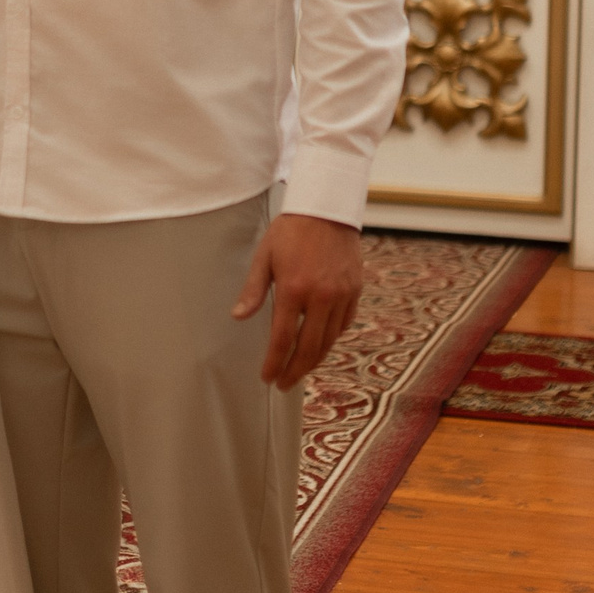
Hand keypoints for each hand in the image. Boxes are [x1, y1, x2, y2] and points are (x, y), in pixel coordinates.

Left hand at [232, 213, 362, 391]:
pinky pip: (344, 324)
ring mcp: (341, 295)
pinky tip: (319, 345)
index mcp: (294, 289)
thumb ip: (253, 290)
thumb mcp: (265, 257)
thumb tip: (238, 317)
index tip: (267, 378)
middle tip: (283, 384)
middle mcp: (321, 296)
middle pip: (309, 348)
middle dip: (294, 371)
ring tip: (299, 370)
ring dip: (313, 360)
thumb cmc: (290, 231)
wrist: (327, 209)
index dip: (274, 363)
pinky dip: (331, 339)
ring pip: (329, 340)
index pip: (283, 338)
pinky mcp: (355, 291)